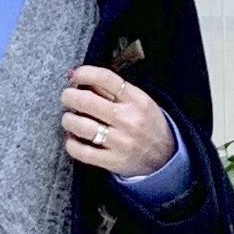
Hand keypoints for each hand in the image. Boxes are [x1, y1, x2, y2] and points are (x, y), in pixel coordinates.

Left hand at [60, 65, 173, 179]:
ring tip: (68, 118)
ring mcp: (119, 141)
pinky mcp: (112, 160)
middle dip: (69, 96)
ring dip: (67, 120)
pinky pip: (82, 152)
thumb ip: (114, 90)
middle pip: (87, 101)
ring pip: (81, 126)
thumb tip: (80, 78)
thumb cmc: (147, 124)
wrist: (166, 157)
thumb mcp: (140, 101)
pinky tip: (72, 139)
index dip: (84, 73)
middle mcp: (128, 119)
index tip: (74, 76)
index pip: (105, 78)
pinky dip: (71, 144)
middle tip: (66, 97)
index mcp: (136, 100)